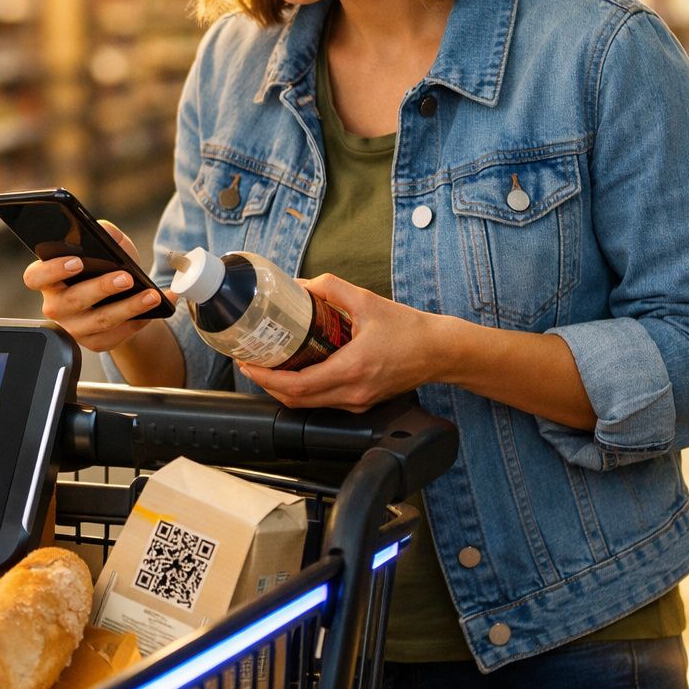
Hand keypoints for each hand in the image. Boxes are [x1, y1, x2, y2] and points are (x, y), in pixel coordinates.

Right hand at [21, 220, 166, 352]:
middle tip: (126, 278)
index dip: (52, 270)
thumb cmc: (107, 268)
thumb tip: (106, 231)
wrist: (119, 299)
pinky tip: (152, 312)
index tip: (77, 261)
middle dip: (101, 288)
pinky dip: (136, 323)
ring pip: (99, 321)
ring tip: (151, 296)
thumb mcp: (109, 246)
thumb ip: (106, 234)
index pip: (35, 276)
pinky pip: (113, 337)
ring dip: (128, 307)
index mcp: (49, 279)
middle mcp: (55, 306)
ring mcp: (72, 328)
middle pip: (72, 300)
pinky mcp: (92, 343)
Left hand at [238, 274, 443, 412]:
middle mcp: (352, 392)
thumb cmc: (410, 330)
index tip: (248, 362)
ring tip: (268, 366)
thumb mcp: (367, 301)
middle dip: (267, 384)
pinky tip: (297, 372)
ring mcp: (358, 402)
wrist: (440, 351)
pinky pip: (324, 402)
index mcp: (352, 369)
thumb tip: (302, 284)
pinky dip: (304, 391)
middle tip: (251, 362)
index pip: (296, 385)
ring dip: (284, 389)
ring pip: (308, 404)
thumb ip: (332, 288)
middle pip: (295, 400)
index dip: (266, 377)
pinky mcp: (362, 402)